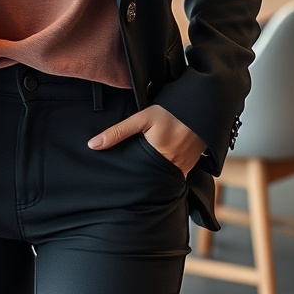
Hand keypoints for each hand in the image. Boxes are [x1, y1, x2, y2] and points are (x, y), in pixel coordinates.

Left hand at [88, 104, 205, 176]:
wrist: (200, 108)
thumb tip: (92, 145)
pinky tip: (155, 170)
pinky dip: (164, 175)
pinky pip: (174, 177)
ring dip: (151, 180)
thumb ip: (118, 132)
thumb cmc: (170, 112)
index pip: (136, 176)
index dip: (125, 180)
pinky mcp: (190, 167)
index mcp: (157, 157)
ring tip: (137, 177)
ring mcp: (183, 169)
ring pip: (161, 181)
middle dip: (137, 183)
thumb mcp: (142, 118)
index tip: (113, 184)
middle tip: (122, 184)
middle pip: (149, 181)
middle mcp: (171, 168)